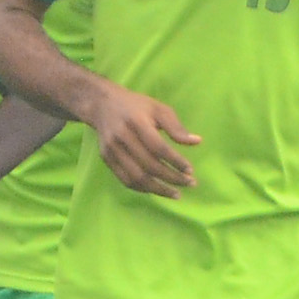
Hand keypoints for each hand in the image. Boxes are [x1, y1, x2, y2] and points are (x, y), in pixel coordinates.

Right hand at [82, 85, 197, 195]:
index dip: (176, 161)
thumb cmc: (136, 106)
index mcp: (137, 122)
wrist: (102, 105)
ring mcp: (112, 150)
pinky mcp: (106, 158)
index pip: (158, 148)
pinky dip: (143, 188)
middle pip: (149, 165)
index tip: (190, 170)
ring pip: (137, 177)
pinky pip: (125, 180)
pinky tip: (157, 190)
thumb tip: (197, 142)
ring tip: (175, 193)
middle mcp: (122, 137)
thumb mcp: (158, 109)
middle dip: (172, 178)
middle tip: (189, 183)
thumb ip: (176, 127)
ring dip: (158, 189)